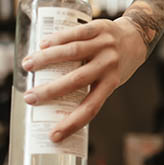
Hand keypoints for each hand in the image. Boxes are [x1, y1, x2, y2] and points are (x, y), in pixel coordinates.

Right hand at [21, 16, 148, 141]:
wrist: (136, 37)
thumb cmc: (117, 65)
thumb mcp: (109, 81)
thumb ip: (88, 89)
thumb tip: (54, 108)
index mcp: (111, 84)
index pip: (91, 108)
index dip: (72, 124)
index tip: (53, 136)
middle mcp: (108, 66)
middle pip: (77, 80)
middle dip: (50, 91)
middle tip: (29, 98)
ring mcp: (104, 46)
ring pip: (73, 53)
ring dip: (47, 59)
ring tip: (28, 65)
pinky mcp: (100, 28)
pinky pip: (76, 33)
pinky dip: (58, 39)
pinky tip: (43, 44)